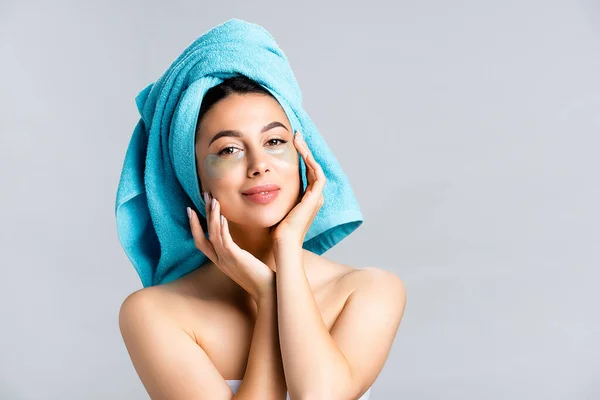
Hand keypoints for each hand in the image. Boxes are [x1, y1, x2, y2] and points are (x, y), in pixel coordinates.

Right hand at [187, 192, 274, 301]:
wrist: (267, 291)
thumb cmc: (259, 277)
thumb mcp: (244, 263)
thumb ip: (237, 252)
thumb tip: (238, 241)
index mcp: (220, 261)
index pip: (200, 242)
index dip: (194, 226)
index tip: (191, 210)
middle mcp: (219, 260)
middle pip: (203, 236)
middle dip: (202, 215)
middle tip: (203, 196)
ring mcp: (226, 260)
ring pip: (213, 235)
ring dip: (212, 217)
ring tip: (213, 201)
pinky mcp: (236, 259)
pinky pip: (225, 242)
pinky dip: (222, 229)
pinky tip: (223, 217)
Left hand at [271, 130, 325, 245]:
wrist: (283, 243)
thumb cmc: (276, 229)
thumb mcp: (274, 206)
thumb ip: (273, 193)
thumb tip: (258, 182)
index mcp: (307, 199)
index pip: (306, 172)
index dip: (301, 157)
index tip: (291, 143)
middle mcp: (315, 197)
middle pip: (313, 167)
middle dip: (305, 150)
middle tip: (297, 135)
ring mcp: (317, 198)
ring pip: (316, 167)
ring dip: (308, 152)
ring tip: (298, 138)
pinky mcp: (316, 198)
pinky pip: (318, 174)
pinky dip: (311, 161)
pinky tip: (301, 151)